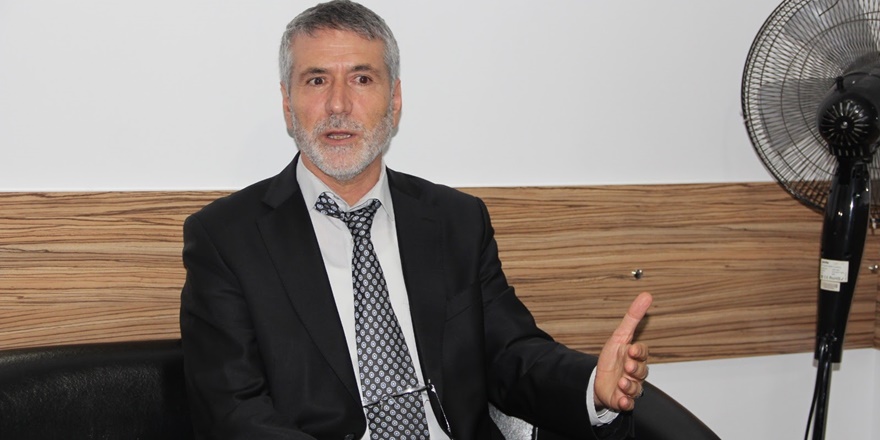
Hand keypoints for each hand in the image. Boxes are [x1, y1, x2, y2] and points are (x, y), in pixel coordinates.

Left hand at [594, 292, 652, 411]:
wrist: (599, 380)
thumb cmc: (612, 358)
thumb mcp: (620, 336)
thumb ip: (633, 317)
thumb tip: (647, 295)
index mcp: (635, 357)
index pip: (642, 353)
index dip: (638, 352)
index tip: (631, 349)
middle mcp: (635, 372)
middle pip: (641, 371)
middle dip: (635, 369)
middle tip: (627, 366)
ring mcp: (630, 387)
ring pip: (636, 388)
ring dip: (630, 386)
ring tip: (621, 382)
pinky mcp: (623, 400)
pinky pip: (628, 404)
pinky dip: (625, 403)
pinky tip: (621, 400)